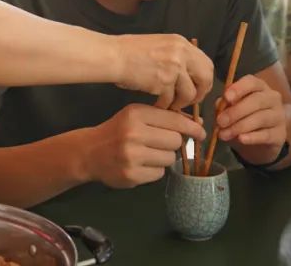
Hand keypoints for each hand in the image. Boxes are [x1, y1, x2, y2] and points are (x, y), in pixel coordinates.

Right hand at [85, 104, 205, 188]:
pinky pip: (159, 174)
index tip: (201, 133)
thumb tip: (197, 124)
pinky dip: (155, 170)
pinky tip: (141, 165)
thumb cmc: (118, 130)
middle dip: (173, 143)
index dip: (192, 128)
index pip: (174, 120)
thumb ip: (165, 118)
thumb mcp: (137, 116)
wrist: (90, 152)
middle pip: (175, 141)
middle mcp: (133, 133)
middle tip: (161, 143)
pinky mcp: (131, 175)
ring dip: (164, 157)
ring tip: (148, 154)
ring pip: (169, 158)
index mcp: (136, 114)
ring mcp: (131, 156)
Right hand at [113, 34, 212, 109]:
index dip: (204, 79)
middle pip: (205, 77)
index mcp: (181, 43)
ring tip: (170, 105)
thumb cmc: (130, 52)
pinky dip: (165, 106)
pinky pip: (171, 100)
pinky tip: (157, 105)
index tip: (198, 88)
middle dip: (200, 92)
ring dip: (181, 102)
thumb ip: (176, 56)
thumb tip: (189, 74)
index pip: (206, 63)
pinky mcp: (163, 82)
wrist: (114, 56)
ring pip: (190, 93)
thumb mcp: (159, 45)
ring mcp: (173, 67)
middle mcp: (181, 53)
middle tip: (190, 101)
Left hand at [217, 75, 286, 165]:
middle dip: (236, 111)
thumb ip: (225, 105)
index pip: (251, 82)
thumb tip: (220, 104)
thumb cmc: (243, 118)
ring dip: (240, 126)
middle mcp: (272, 98)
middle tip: (220, 122)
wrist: (259, 143)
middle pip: (256, 101)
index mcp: (259, 87)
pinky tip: (241, 139)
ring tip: (224, 134)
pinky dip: (252, 137)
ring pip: (260, 118)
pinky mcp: (280, 134)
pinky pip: (266, 134)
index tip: (226, 98)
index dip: (239, 88)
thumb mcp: (232, 109)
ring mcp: (279, 116)